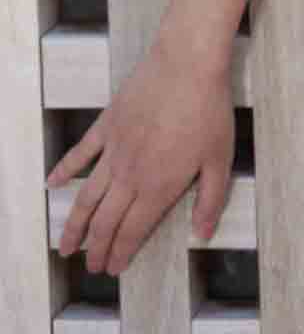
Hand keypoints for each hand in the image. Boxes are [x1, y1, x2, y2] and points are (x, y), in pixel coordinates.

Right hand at [44, 32, 235, 275]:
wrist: (186, 63)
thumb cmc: (209, 111)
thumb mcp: (220, 160)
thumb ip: (210, 200)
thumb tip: (202, 235)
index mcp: (158, 187)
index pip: (132, 231)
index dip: (120, 253)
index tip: (112, 269)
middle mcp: (130, 175)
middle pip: (105, 221)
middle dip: (96, 248)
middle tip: (90, 266)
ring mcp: (113, 151)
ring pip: (87, 196)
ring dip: (75, 224)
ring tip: (65, 246)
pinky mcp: (106, 126)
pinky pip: (80, 153)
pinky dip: (64, 170)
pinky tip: (53, 184)